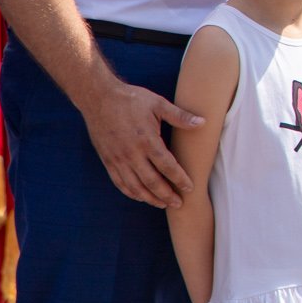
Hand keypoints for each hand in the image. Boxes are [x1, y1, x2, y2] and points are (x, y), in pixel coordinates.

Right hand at [82, 80, 203, 207]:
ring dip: (149, 198)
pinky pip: (119, 182)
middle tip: (179, 203)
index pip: (167, 166)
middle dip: (166, 195)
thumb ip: (180, 116)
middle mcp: (131, 153)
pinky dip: (131, 192)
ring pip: (134, 186)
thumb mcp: (158, 104)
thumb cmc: (131, 99)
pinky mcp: (107, 161)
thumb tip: (202, 123)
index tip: (190, 188)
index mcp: (147, 140)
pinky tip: (141, 196)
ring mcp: (117, 159)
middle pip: (151, 181)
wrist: (99, 98)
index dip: (179, 179)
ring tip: (162, 204)